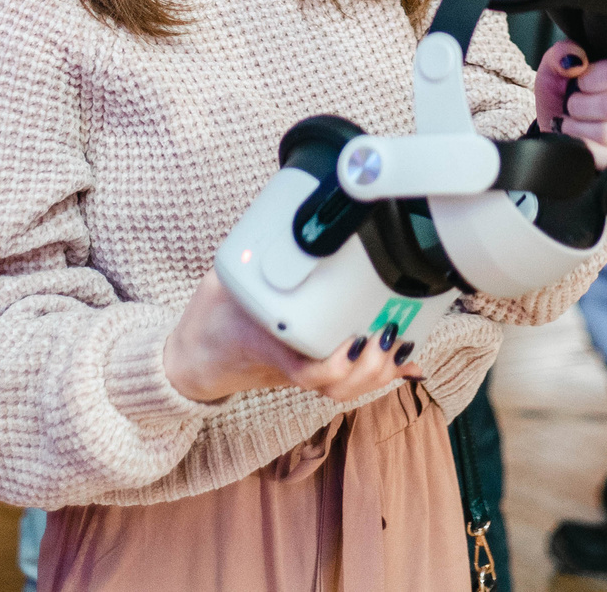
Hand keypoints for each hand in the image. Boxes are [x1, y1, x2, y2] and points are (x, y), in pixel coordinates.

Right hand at [161, 270, 424, 405]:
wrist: (199, 354)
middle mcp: (290, 366)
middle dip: (372, 366)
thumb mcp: (224, 282)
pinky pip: (351, 380)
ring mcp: (304, 371)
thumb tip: (282, 218)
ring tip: (400, 338)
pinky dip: (382, 371)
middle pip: (338, 385)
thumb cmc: (215, 316)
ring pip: (346, 388)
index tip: (355, 340)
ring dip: (380, 370)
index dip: (338, 365)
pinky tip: (408, 358)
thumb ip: (253, 255)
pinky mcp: (315, 369)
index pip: (307, 372)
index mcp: (269, 347)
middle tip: (388, 330)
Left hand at [532, 43, 606, 168]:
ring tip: (571, 124)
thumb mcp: (556, 68)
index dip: (590, 79)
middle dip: (579, 106)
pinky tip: (580, 143)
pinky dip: (584, 150)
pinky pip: (606, 158)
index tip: (577, 83)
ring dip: (578, 129)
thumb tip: (575, 60)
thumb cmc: (563, 95)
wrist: (559, 130)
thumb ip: (563, 54)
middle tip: (571, 107)